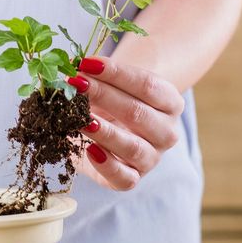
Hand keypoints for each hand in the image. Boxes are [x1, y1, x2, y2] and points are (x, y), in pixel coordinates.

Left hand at [67, 57, 185, 190]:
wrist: (110, 130)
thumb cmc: (111, 102)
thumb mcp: (109, 86)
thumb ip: (97, 78)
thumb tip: (70, 70)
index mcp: (170, 102)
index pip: (147, 85)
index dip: (116, 74)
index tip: (87, 64)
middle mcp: (168, 131)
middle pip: (137, 113)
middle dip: (104, 96)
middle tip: (76, 85)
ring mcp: (152, 158)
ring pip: (133, 147)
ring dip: (104, 132)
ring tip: (81, 119)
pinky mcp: (133, 178)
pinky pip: (125, 178)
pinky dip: (107, 165)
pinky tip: (89, 150)